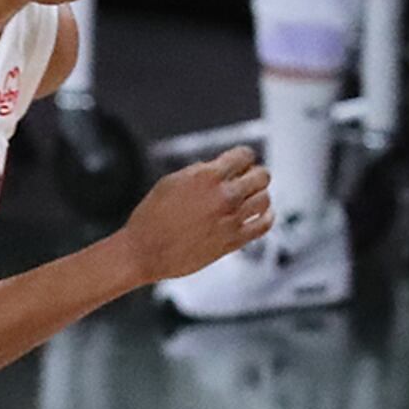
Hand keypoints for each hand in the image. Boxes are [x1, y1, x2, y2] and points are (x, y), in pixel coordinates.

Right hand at [119, 146, 271, 282]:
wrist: (142, 252)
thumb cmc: (150, 219)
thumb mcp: (171, 182)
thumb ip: (200, 171)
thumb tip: (220, 168)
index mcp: (207, 176)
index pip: (244, 155)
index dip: (242, 158)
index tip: (239, 164)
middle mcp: (224, 195)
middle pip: (262, 175)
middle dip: (253, 175)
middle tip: (244, 182)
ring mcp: (231, 219)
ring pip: (265, 198)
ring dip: (258, 196)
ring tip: (248, 199)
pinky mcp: (234, 240)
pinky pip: (265, 224)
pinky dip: (266, 216)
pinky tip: (259, 214)